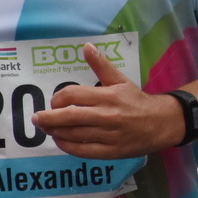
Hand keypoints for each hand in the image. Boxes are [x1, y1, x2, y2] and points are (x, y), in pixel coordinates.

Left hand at [32, 44, 183, 158]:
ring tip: (47, 129)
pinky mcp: (111, 152)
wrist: (161, 123)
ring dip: (55, 132)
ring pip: (73, 135)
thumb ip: (101, 65)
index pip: (72, 95)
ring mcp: (109, 135)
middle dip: (48, 118)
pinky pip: (83, 151)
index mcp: (108, 96)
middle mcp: (107, 116)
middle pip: (69, 117)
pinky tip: (61, 141)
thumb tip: (86, 46)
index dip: (58, 99)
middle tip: (36, 119)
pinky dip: (68, 146)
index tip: (54, 103)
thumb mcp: (120, 80)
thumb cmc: (136, 101)